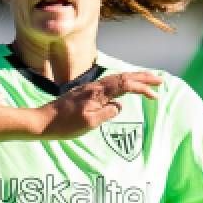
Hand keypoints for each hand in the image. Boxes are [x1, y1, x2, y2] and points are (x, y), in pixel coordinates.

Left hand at [44, 71, 161, 137]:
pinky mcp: (84, 93)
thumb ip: (107, 113)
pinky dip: (121, 84)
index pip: (125, 85)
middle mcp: (94, 87)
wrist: (42, 122)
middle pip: (123, 77)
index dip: (142, 88)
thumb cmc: (64, 125)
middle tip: (160, 80)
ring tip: (147, 81)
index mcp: (97, 93)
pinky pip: (108, 85)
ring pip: (116, 79)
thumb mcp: (89, 123)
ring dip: (133, 79)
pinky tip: (124, 88)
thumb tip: (118, 106)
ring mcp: (89, 89)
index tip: (156, 95)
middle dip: (143, 78)